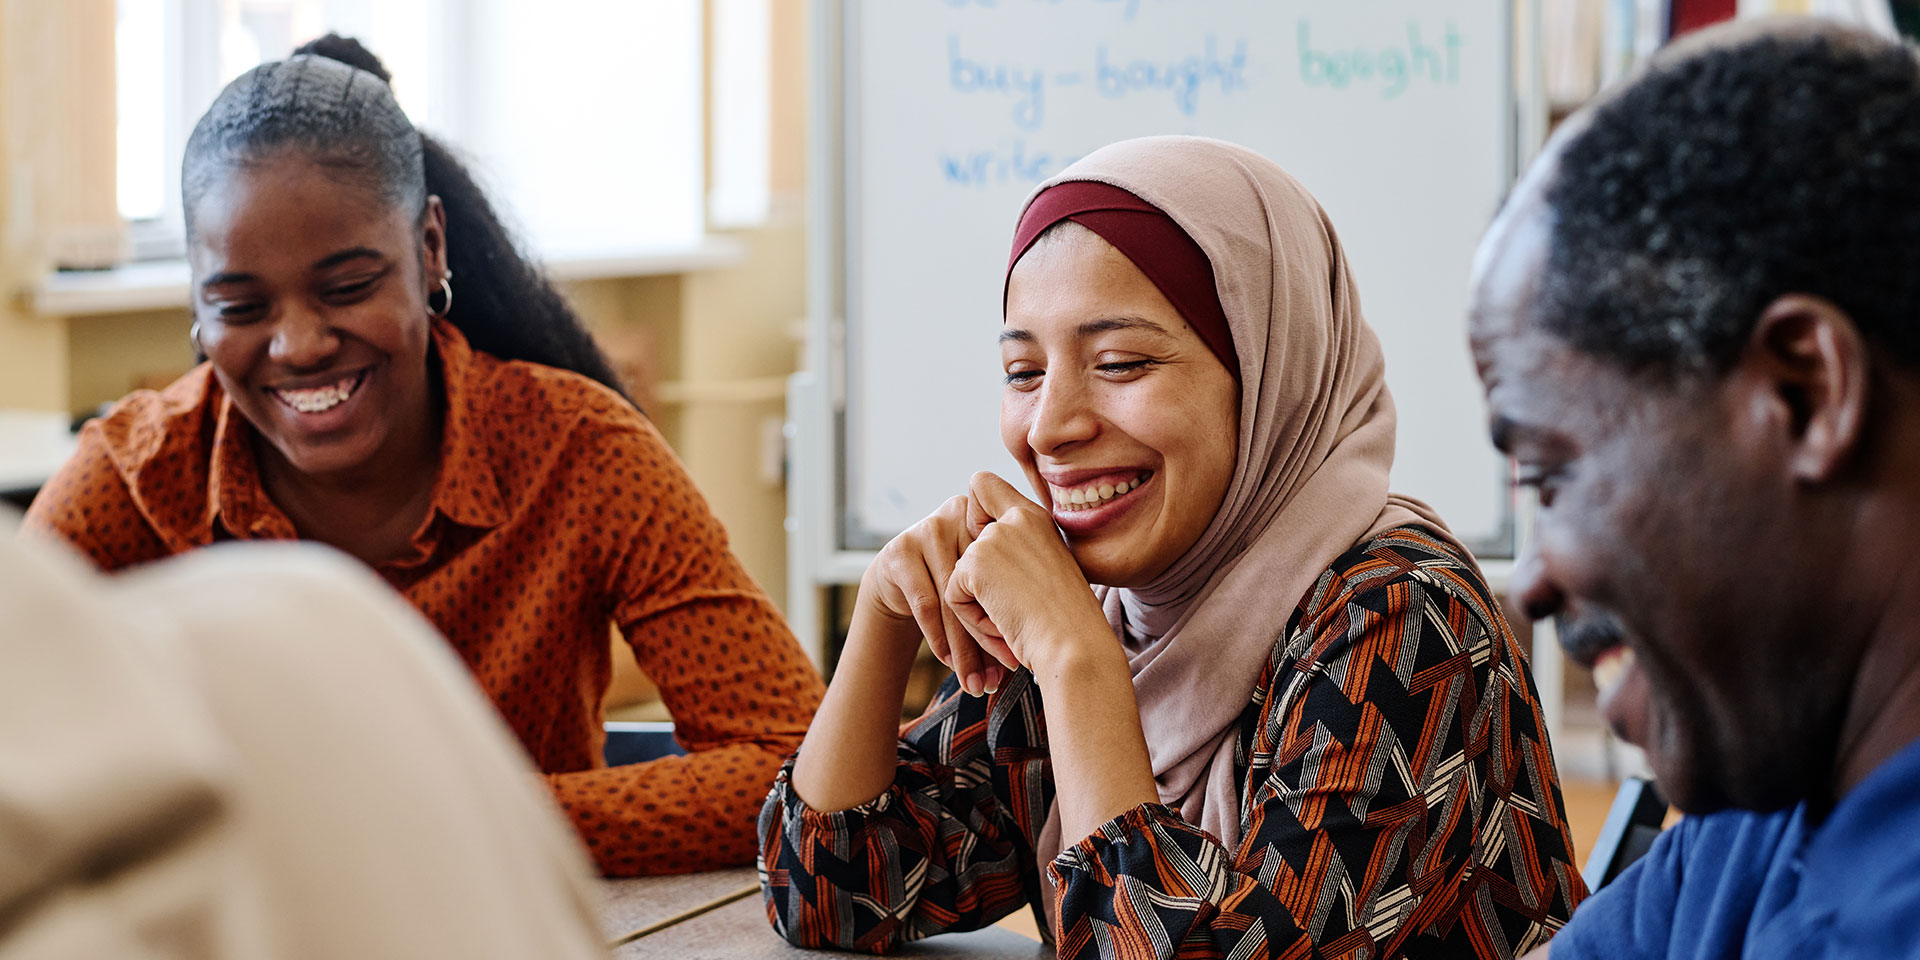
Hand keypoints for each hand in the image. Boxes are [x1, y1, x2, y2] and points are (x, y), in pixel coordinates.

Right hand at [857, 494, 1013, 695]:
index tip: (1021, 654)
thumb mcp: (986, 580)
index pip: (1006, 570)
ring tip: (976, 681)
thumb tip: (1038, 652)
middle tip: (1003, 676)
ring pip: (952, 598)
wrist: (901, 579)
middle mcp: (959, 516)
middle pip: (979, 585)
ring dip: (965, 647)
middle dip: (991, 637)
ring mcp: (926, 529)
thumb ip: (1010, 598)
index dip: (1015, 613)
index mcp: (991, 517)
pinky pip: (925, 602)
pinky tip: (949, 662)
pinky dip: (939, 638)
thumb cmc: (958, 584)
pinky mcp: (899, 552)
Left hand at [944, 472, 1114, 676]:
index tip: (994, 556)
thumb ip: (1016, 552)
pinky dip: (973, 620)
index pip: (982, 484)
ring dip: (978, 607)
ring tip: (1015, 622)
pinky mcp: (975, 563)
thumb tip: (974, 556)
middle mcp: (1016, 517)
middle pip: (962, 537)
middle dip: (976, 581)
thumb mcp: (1047, 571)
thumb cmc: (1068, 622)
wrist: (1075, 644)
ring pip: (958, 575)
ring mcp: (994, 537)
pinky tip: (1005, 626)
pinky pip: (953, 596)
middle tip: (1012, 607)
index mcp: (1035, 517)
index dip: (973, 516)